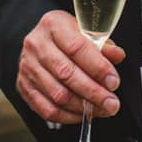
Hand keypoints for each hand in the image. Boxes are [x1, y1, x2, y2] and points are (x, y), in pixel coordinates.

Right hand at [16, 10, 124, 124]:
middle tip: (112, 103)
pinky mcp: (24, 87)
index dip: (98, 68)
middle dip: (94, 92)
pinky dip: (68, 116)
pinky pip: (47, 109)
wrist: (40, 41)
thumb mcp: (85, 31)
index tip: (113, 81)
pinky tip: (82, 114)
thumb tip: (117, 56)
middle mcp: (36, 45)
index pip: (77, 48)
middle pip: (66, 74)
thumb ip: (102, 44)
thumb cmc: (66, 36)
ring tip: (101, 110)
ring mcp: (27, 67)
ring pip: (57, 95)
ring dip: (83, 107)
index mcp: (53, 25)